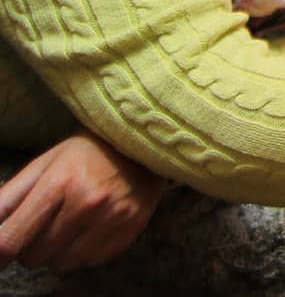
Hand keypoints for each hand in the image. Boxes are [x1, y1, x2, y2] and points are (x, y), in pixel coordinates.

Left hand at [0, 132, 166, 270]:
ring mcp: (110, 219)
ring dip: (58, 251)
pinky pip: (88, 262)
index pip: (10, 239)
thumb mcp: (44, 164)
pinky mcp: (128, 232)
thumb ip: (9, 197)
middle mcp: (86, 203)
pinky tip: (92, 228)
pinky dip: (84, 251)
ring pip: (60, 264)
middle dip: (31, 245)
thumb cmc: (87, 154)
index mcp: (58, 182)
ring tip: (71, 225)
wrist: (144, 147)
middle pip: (34, 256)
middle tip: (45, 224)